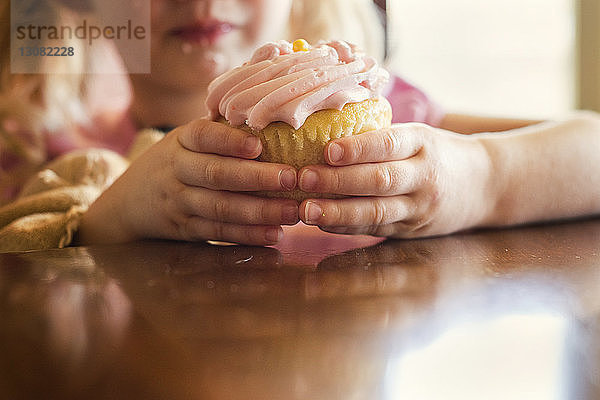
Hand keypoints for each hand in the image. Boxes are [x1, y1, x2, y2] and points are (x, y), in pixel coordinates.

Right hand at [78, 119, 298, 245]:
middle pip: (216, 174)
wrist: (129, 201)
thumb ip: (222, 126)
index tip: (258, 144)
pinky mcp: (186, 229)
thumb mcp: (187, 138)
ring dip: (260, 211)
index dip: (229, 141)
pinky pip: (219, 232)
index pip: (203, 136)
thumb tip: (271, 83)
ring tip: (293, 210)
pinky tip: (274, 233)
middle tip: (291, 178)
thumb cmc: (177, 161)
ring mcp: (180, 202)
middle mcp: (178, 170)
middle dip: (256, 177)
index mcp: (182, 141)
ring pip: (221, 208)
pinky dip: (248, 235)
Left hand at [296, 123, 492, 237]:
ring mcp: (420, 207)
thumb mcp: (419, 135)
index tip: (328, 150)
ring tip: (307, 210)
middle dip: (339, 181)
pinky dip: (348, 227)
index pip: (390, 144)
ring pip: (377, 211)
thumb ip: (382, 137)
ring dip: (339, 212)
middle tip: (304, 178)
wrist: (486, 185)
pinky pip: (377, 229)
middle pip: (380, 180)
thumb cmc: (439, 153)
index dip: (358, 149)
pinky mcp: (412, 229)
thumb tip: (323, 128)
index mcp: (423, 143)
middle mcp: (424, 176)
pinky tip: (322, 224)